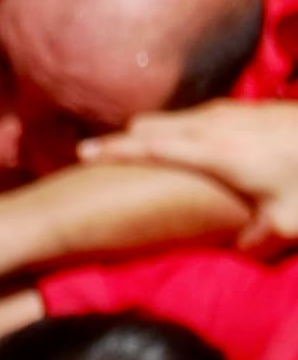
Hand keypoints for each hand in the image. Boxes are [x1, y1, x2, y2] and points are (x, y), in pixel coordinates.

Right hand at [85, 101, 297, 255]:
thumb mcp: (287, 222)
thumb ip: (254, 239)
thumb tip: (234, 251)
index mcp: (213, 153)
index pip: (149, 147)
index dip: (113, 151)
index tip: (81, 153)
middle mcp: (210, 126)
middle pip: (149, 125)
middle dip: (124, 140)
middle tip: (105, 159)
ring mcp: (225, 112)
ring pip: (170, 118)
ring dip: (150, 133)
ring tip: (142, 154)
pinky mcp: (240, 107)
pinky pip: (191, 116)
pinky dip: (176, 128)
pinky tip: (190, 146)